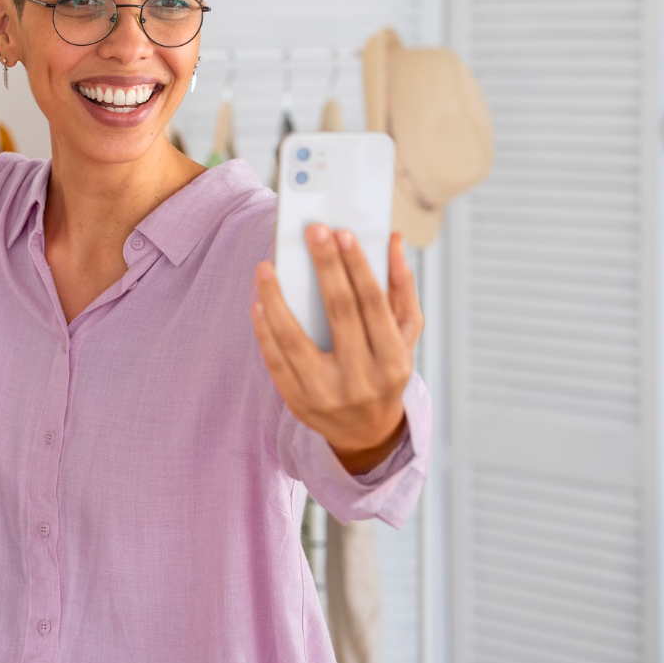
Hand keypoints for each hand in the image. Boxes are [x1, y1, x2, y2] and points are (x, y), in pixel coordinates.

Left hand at [252, 227, 423, 474]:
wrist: (366, 431)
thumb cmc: (386, 370)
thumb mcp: (405, 336)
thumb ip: (401, 288)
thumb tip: (392, 240)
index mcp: (393, 361)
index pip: (374, 305)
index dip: (358, 267)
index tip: (343, 233)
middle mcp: (362, 380)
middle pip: (339, 313)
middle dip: (325, 267)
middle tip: (312, 231)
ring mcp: (326, 394)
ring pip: (295, 339)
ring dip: (277, 298)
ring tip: (266, 267)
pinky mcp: (298, 403)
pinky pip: (275, 361)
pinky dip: (264, 330)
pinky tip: (258, 302)